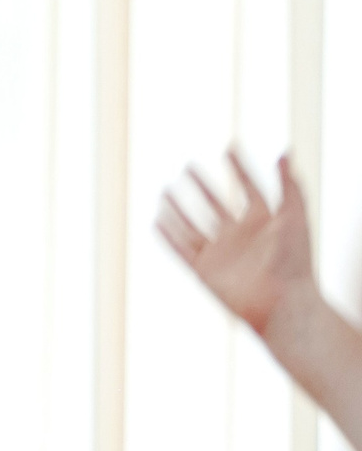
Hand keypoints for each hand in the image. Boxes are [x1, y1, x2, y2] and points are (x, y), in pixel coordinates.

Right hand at [157, 149, 318, 338]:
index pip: (248, 187)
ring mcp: (220, 253)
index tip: (229, 147)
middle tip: (187, 167)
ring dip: (179, 207)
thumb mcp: (294, 215)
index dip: (240, 168)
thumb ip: (289, 184)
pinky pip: (181, 249)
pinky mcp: (204, 271)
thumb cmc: (294, 261)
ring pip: (194, 224)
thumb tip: (284, 152)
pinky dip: (168, 236)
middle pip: (216, 204)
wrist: (281, 303)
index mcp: (263, 221)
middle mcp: (239, 235)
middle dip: (202, 186)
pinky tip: (156, 221)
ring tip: (165, 190)